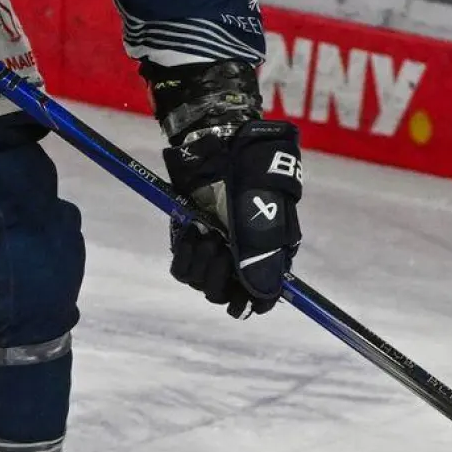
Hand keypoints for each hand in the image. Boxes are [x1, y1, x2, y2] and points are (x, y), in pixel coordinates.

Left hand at [162, 120, 302, 316]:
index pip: (261, 297)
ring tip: (206, 233)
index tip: (241, 302)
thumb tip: (261, 294)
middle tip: (220, 247)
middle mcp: (241, 257)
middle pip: (225, 295)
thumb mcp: (262, 211)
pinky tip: (191, 230)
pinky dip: (184, 254)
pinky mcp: (189, 240)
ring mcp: (214, 249)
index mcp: (269, 254)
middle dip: (220, 277)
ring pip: (202, 284)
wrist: (219, 147)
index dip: (251, 303)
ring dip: (201, 264)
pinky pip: (182, 269)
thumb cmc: (250, 174)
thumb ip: (260, 253)